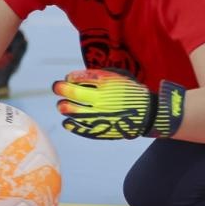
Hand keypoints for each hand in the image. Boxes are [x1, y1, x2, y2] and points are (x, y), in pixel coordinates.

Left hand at [52, 68, 185, 139]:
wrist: (147, 113)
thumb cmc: (129, 91)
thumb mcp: (117, 76)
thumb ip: (97, 76)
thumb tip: (72, 78)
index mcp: (106, 83)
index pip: (78, 78)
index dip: (69, 78)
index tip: (68, 79)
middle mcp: (101, 98)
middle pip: (73, 93)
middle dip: (60, 89)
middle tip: (56, 88)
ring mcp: (100, 115)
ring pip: (73, 111)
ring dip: (63, 107)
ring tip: (62, 105)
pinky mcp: (101, 129)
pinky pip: (80, 128)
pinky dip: (70, 124)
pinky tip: (67, 121)